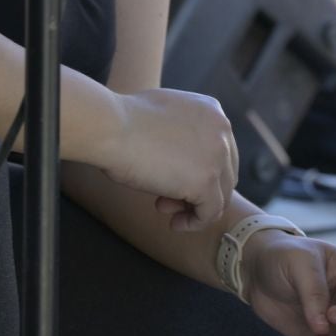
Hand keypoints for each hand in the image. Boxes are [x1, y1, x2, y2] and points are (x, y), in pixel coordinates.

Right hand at [100, 88, 238, 229]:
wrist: (111, 127)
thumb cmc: (123, 120)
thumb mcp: (165, 116)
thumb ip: (183, 132)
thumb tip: (181, 156)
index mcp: (213, 112)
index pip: (220, 151)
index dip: (198, 170)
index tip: (171, 179)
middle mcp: (223, 130)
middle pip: (225, 173)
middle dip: (197, 190)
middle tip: (166, 198)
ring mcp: (218, 155)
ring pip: (222, 194)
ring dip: (195, 207)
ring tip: (165, 209)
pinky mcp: (206, 180)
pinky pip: (211, 212)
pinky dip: (195, 222)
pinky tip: (175, 224)